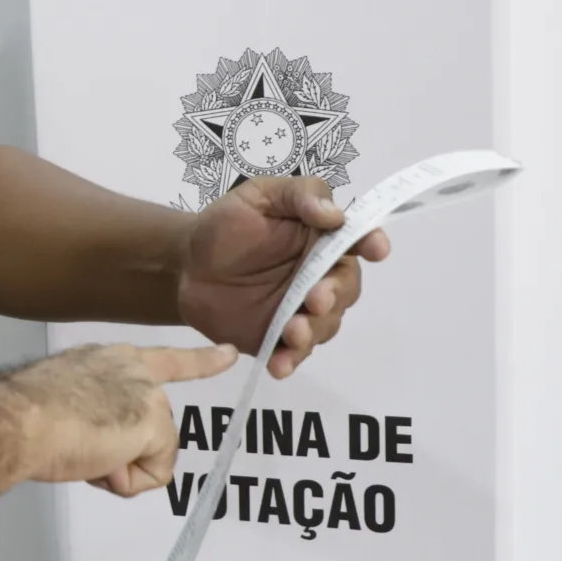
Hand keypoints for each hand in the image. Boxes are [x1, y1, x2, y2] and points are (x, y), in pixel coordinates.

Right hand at [5, 342, 237, 496]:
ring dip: (117, 466)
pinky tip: (96, 461)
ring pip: (150, 453)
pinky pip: (153, 474)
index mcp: (108, 358)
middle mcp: (132, 369)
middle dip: (125, 451)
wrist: (16, 422)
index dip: (201, 360)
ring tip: (80, 451)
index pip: (165, 359)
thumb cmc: (22, 414)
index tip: (231, 354)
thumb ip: (92, 411)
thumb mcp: (63, 400)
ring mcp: (147, 395)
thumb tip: (100, 448)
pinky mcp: (153, 424)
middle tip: (81, 450)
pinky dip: (124, 480)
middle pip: (153, 426)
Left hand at [178, 177, 389, 378]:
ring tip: (292, 332)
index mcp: (322, 239)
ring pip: (325, 325)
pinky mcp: (279, 338)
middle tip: (316, 298)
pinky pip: (293, 353)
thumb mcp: (259, 195)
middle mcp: (321, 276)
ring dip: (313, 330)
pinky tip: (279, 365)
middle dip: (336, 294)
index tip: (376, 248)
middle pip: (346, 288)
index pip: (357, 240)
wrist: (185, 265)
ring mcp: (302, 310)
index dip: (371, 243)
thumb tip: (336, 214)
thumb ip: (299, 196)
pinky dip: (290, 361)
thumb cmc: (225, 225)